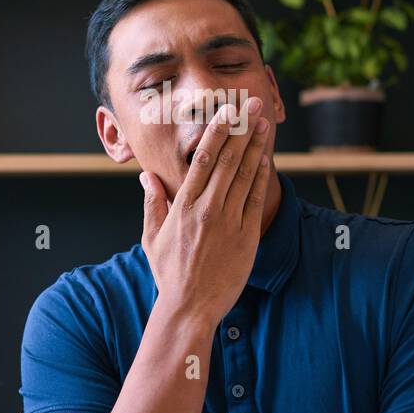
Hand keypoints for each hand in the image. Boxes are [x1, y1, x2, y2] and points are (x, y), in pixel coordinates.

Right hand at [138, 97, 273, 329]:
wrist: (190, 308)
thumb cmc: (170, 273)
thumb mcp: (151, 237)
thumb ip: (152, 203)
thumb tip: (146, 176)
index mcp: (182, 206)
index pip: (202, 159)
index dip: (217, 132)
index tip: (227, 111)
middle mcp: (206, 209)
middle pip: (226, 159)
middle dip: (241, 129)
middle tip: (252, 104)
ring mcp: (228, 222)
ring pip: (244, 174)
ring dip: (255, 146)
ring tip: (263, 122)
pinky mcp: (246, 236)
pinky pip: (256, 198)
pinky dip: (262, 176)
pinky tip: (267, 158)